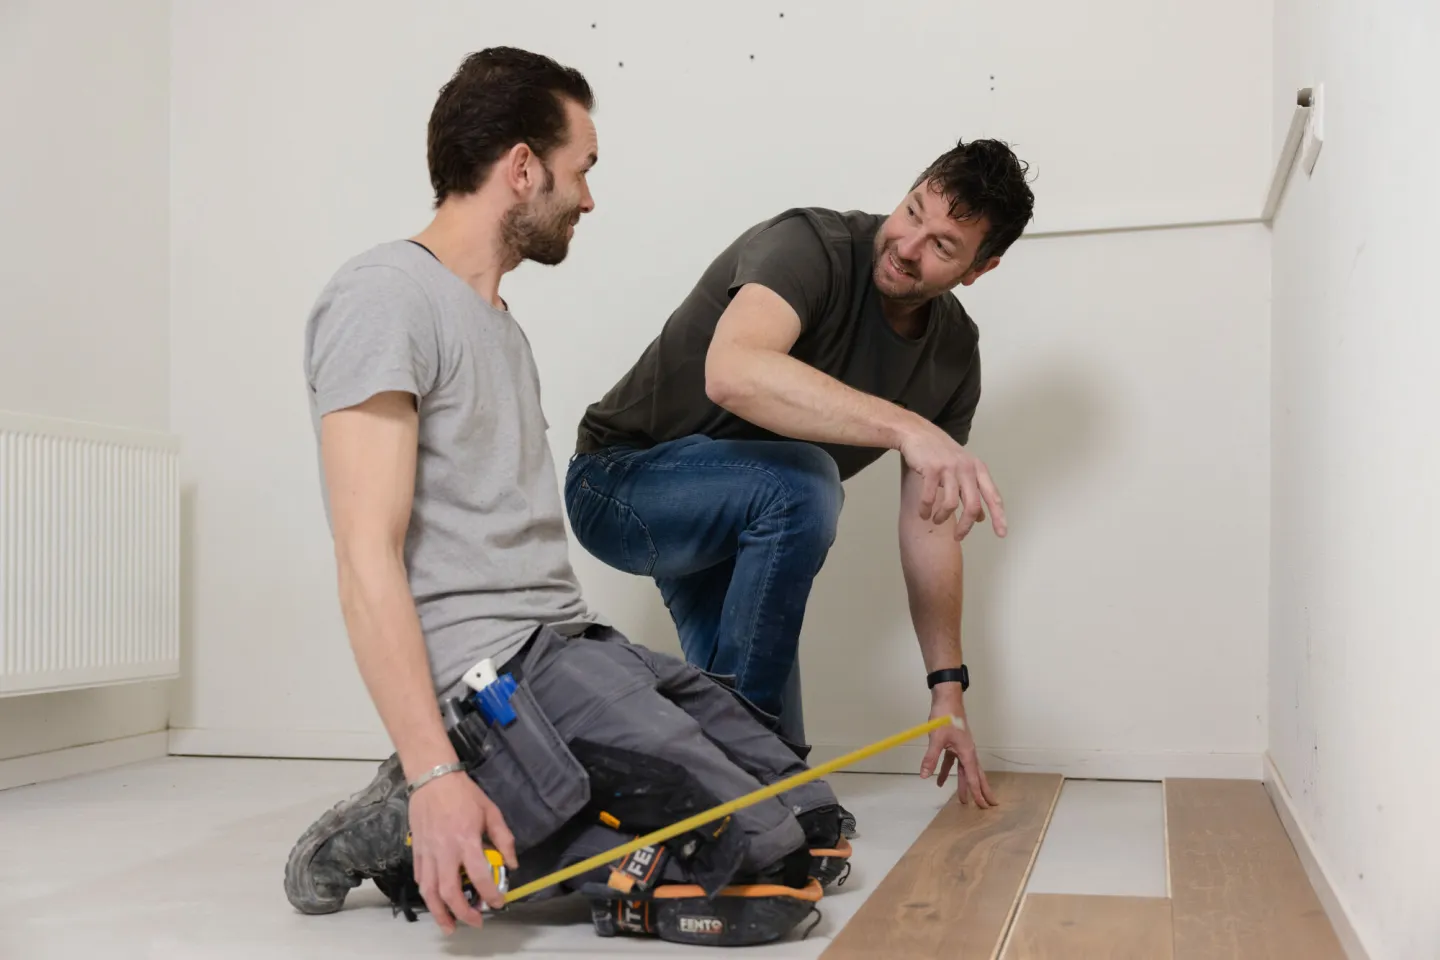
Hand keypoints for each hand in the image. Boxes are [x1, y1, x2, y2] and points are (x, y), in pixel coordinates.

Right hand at [406, 770, 517, 933]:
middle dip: (462, 912)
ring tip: (449, 925)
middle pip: (449, 891)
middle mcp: (444, 850)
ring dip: (439, 912)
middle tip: (475, 922)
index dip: (489, 894)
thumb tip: (512, 863)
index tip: (498, 903)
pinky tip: (436, 900)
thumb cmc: (464, 794)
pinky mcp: (417, 850)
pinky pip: (420, 878)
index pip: (478, 875)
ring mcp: (427, 852)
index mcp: (466, 840)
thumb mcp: (491, 812)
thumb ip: (504, 839)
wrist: (432, 778)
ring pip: (429, 891)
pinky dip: (427, 893)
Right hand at [896, 420, 1005, 540]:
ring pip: (951, 504)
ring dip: (942, 517)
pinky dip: (925, 510)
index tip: (1001, 533)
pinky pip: (929, 497)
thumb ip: (973, 491)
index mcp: (978, 469)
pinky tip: (923, 513)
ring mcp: (949, 468)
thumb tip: (981, 518)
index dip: (998, 516)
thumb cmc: (941, 452)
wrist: (918, 433)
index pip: (993, 496)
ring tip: (935, 520)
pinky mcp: (931, 469)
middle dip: (965, 526)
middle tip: (958, 537)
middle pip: (972, 505)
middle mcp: (966, 468)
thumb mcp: (963, 469)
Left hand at [919, 689, 997, 808]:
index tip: (984, 806)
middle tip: (987, 806)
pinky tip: (939, 780)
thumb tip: (924, 775)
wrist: (947, 698)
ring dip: (963, 783)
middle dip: (980, 791)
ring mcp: (962, 748)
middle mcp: (968, 751)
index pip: (973, 777)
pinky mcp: (954, 744)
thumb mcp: (937, 738)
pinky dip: (947, 771)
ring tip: (962, 799)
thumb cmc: (945, 716)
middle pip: (976, 775)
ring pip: (965, 770)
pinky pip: (953, 762)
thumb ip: (931, 758)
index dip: (977, 793)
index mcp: (967, 752)